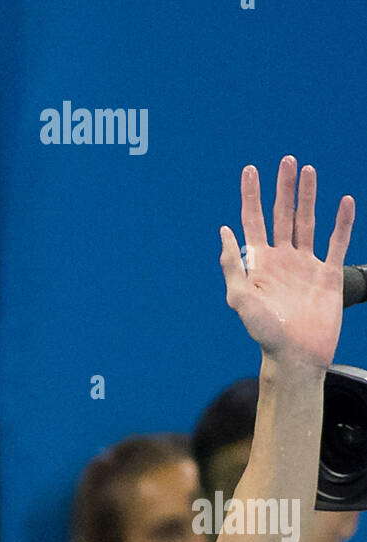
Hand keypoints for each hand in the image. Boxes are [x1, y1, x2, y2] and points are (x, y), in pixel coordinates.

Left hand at [219, 156, 353, 368]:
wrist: (296, 355)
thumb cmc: (265, 332)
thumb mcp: (241, 299)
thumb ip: (233, 266)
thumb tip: (224, 233)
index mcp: (259, 264)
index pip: (253, 222)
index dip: (251, 196)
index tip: (250, 171)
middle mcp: (282, 260)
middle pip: (282, 215)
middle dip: (282, 188)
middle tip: (286, 160)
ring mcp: (306, 265)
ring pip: (307, 222)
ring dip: (308, 196)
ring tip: (308, 170)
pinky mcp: (328, 274)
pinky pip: (337, 242)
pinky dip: (342, 222)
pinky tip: (344, 201)